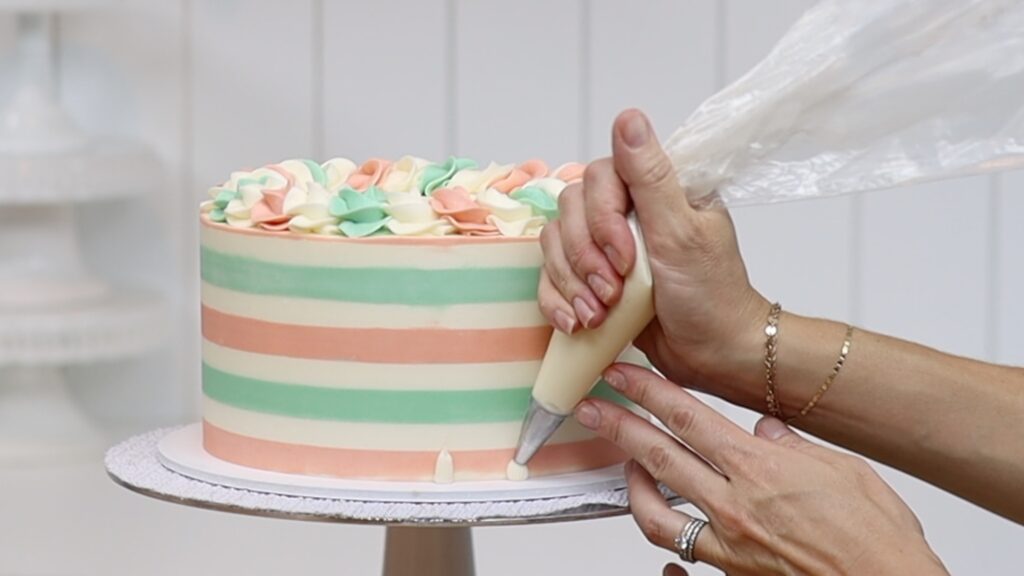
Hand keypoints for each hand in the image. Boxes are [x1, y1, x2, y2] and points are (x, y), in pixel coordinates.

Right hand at [538, 108, 766, 397]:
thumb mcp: (682, 232)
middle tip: (612, 291)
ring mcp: (605, 245)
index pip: (599, 178)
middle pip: (569, 210)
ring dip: (570, 282)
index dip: (601, 219)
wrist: (712, 355)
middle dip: (584, 257)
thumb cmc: (710, 295)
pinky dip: (558, 301)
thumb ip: (651, 176)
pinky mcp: (590, 278)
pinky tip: (577, 322)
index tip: (624, 258)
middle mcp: (627, 211)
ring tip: (598, 314)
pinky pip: (550, 277)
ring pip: (554, 243)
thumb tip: (628, 118)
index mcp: (655, 190)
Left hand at [573, 364, 947, 575]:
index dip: (648, 392)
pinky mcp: (733, 574)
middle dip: (619, 427)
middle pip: (659, 457)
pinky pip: (684, 560)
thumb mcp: (845, 470)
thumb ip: (795, 445)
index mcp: (760, 468)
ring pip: (656, 514)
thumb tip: (766, 428)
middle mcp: (735, 505)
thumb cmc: (880, 539)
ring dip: (631, 485)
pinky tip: (664, 548)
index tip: (622, 375)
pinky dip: (668, 554)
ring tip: (623, 467)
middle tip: (591, 407)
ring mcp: (729, 544)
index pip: (687, 418)